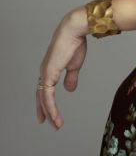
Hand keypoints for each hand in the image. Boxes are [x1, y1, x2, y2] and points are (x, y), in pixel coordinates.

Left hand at [36, 12, 87, 130]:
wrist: (74, 31)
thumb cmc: (75, 43)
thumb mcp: (74, 65)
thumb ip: (71, 77)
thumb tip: (69, 89)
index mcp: (50, 69)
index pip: (45, 89)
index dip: (46, 102)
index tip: (49, 114)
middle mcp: (44, 72)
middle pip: (41, 96)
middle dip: (45, 111)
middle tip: (48, 123)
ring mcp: (45, 73)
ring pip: (44, 98)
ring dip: (50, 113)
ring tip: (56, 124)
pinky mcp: (48, 74)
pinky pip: (47, 95)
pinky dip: (50, 107)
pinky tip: (54, 115)